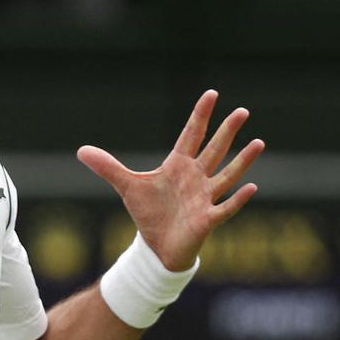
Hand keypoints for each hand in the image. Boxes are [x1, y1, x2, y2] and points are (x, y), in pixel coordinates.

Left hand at [77, 90, 263, 271]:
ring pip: (226, 176)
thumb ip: (107, 167)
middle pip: (214, 150)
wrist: (156, 246)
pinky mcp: (206, 219)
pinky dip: (237, 199)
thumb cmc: (149, 213)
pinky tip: (251, 187)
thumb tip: (81, 150)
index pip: (191, 135)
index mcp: (178, 165)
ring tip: (258, 142)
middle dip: (227, 131)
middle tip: (242, 111)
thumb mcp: (126, 186)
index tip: (211, 94)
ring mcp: (204, 197)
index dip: (200, 115)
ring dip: (242, 161)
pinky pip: (225, 207)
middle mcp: (196, 177)